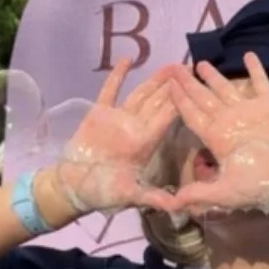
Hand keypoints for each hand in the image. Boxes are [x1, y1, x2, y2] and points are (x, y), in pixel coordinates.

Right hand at [50, 58, 175, 215]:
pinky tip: (127, 61)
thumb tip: (176, 207)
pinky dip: (117, 77)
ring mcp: (117, 119)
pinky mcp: (98, 113)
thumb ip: (152, 198)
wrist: (73, 187)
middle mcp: (135, 128)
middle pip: (158, 103)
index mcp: (145, 144)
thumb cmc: (101, 192)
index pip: (166, 120)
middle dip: (173, 86)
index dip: (180, 103)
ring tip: (169, 64)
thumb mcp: (129, 196)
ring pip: (139, 94)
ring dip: (153, 80)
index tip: (195, 88)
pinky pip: (110, 91)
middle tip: (188, 67)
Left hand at [151, 53, 268, 215]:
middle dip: (189, 83)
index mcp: (216, 138)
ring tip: (200, 62)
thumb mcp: (225, 192)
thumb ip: (198, 193)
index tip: (166, 86)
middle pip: (204, 98)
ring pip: (227, 88)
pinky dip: (256, 69)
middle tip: (174, 68)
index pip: (192, 115)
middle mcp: (229, 122)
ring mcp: (249, 112)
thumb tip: (171, 203)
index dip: (179, 101)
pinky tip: (249, 53)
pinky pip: (261, 82)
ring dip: (214, 75)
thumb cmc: (259, 186)